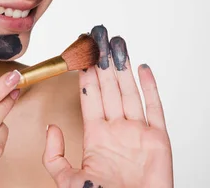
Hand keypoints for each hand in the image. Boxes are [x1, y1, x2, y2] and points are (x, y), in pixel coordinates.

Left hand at [43, 25, 172, 187]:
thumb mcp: (68, 180)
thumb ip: (55, 156)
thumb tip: (51, 127)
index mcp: (96, 138)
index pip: (90, 97)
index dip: (85, 74)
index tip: (80, 52)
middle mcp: (117, 130)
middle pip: (109, 88)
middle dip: (103, 61)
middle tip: (98, 35)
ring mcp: (138, 133)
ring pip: (129, 92)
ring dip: (122, 66)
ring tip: (116, 42)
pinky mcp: (158, 139)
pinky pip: (155, 108)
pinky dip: (150, 87)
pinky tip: (143, 68)